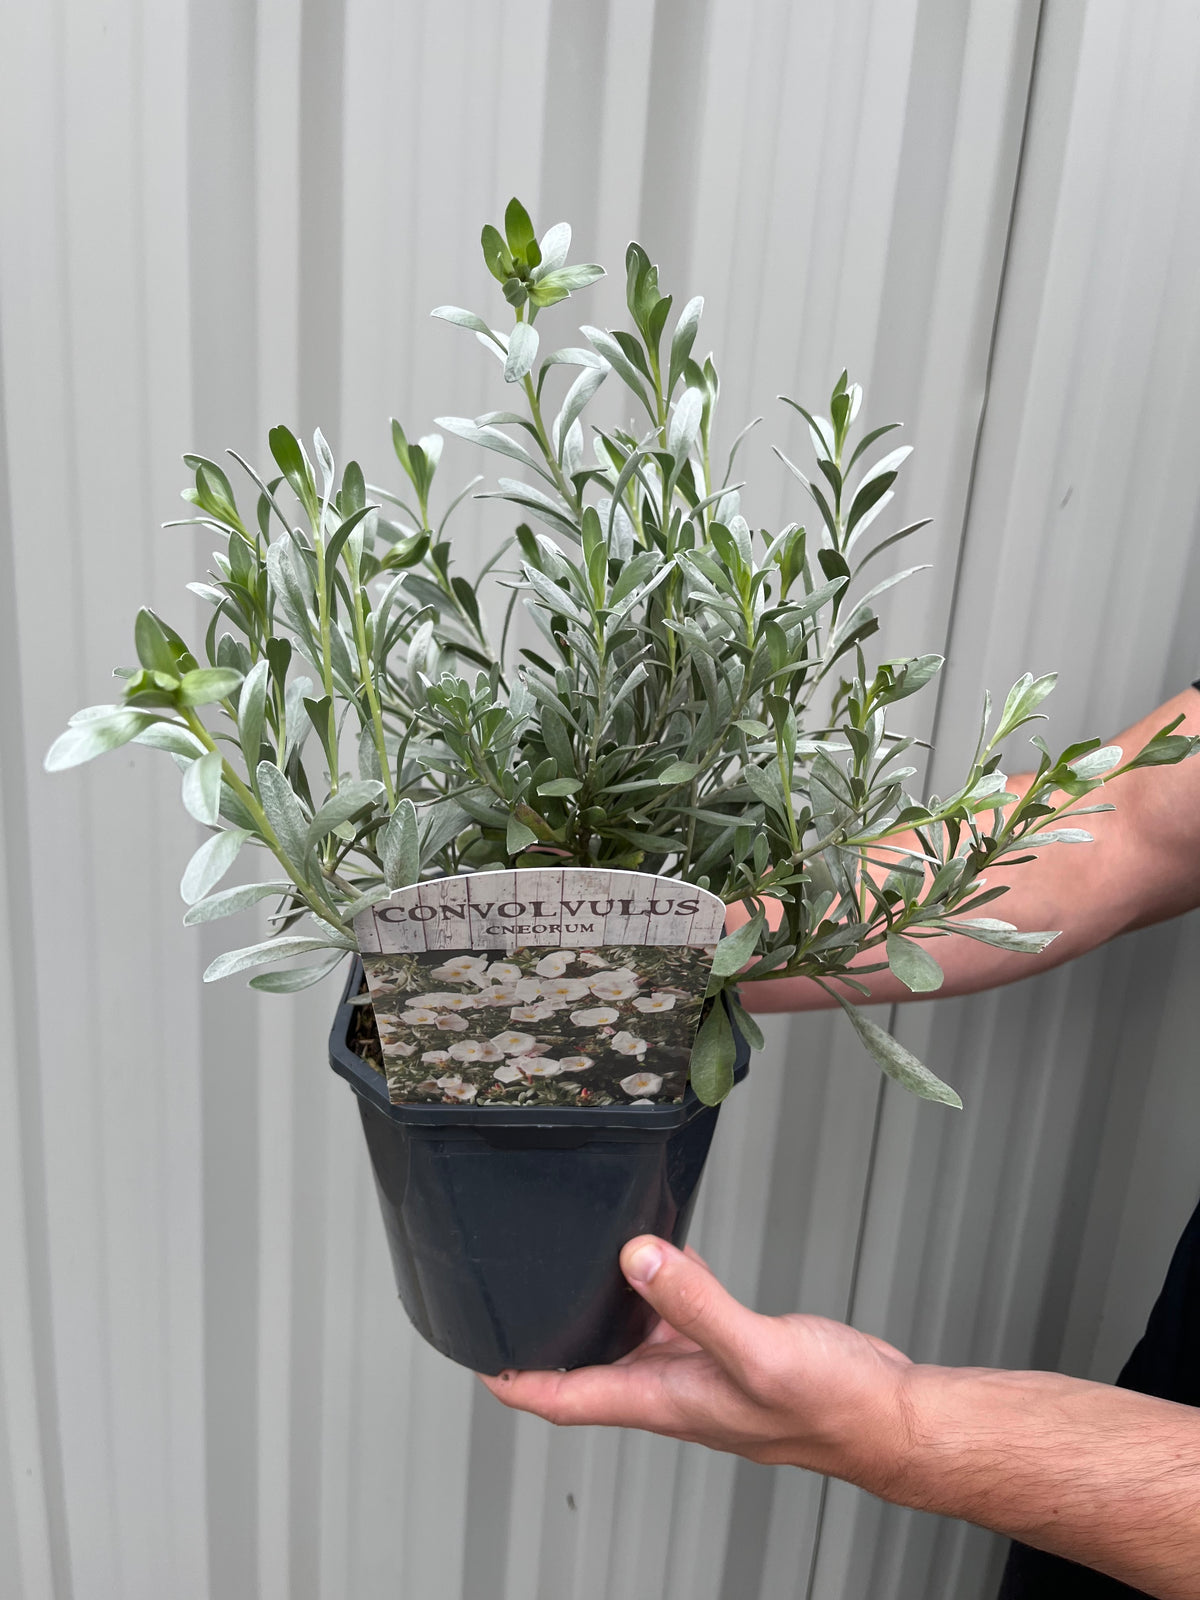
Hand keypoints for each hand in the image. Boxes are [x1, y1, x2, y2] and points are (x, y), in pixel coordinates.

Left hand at [479, 1236, 914, 1484]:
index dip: (515, 1380)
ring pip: (634, 1332)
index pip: (565, 1398)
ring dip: (605, 1302)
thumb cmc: (831, 1408)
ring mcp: (702, 1368)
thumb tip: (637, 1258)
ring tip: (574, 1262)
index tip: (478, 1357)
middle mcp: (673, 1387)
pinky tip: (664, 1253)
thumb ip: (694, 1304)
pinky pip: (679, 1311)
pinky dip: (663, 1282)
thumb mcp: (756, 1351)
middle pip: (590, 1363)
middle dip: (551, 1333)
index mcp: (663, 1400)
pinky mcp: (731, 1346)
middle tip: (515, 1292)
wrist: (888, 1416)